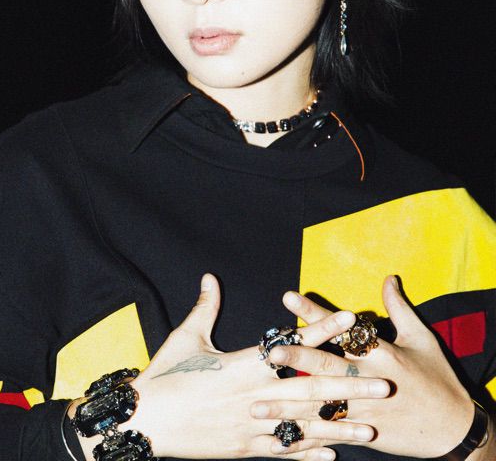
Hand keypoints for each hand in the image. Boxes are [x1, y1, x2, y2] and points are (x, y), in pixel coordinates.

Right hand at [121, 274, 390, 459]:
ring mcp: (250, 427)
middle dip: (348, 387)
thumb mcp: (184, 339)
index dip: (321, 330)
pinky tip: (332, 456)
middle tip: (384, 383)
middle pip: (309, 391)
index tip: (350, 320)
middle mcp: (252, 398)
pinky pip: (281, 453)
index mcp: (240, 366)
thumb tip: (210, 276)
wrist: (142, 423)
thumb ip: (205, 308)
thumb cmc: (163, 377)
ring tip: (371, 427)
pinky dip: (307, 454)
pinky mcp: (243, 450)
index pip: (290, 346)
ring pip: (303, 428)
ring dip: (338, 427)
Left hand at [253, 276, 481, 457]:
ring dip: (289, 404)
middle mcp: (370, 380)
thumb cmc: (438, 379)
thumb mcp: (421, 339)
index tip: (289, 297)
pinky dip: (306, 435)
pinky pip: (330, 434)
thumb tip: (389, 278)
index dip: (315, 313)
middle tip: (269, 351)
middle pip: (328, 367)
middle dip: (298, 360)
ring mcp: (365, 410)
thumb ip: (399, 308)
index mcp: (382, 354)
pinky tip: (280, 436)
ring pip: (322, 405)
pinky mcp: (364, 432)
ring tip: (257, 403)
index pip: (342, 329)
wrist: (457, 430)